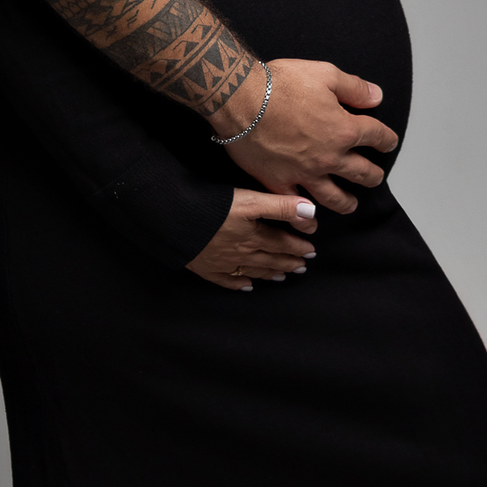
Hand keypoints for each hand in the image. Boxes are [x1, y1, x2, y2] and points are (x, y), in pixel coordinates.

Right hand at [186, 188, 318, 290]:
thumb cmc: (213, 208)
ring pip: (252, 270)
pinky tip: (246, 286)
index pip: (281, 244)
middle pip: (270, 259)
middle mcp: (242, 254)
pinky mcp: (206, 267)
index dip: (297, 247)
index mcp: (254, 237)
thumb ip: (280, 206)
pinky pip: (227, 280)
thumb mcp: (249, 200)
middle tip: (302, 266)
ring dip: (269, 273)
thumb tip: (311, 212)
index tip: (311, 251)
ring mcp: (224, 263)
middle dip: (287, 262)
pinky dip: (239, 284)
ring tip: (282, 276)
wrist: (176, 221)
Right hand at [211, 57, 398, 213]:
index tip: (387, 141)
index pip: (377, 137)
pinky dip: (306, 218)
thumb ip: (354, 88)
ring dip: (348, 201)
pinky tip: (311, 222)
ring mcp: (306, 173)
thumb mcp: (324, 73)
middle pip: (363, 173)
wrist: (241, 98)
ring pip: (337, 198)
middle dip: (373, 175)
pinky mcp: (280, 182)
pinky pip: (297, 208)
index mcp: (344, 129)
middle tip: (373, 175)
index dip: (386, 139)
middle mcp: (330, 157)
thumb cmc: (280, 83)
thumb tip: (376, 97)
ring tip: (350, 202)